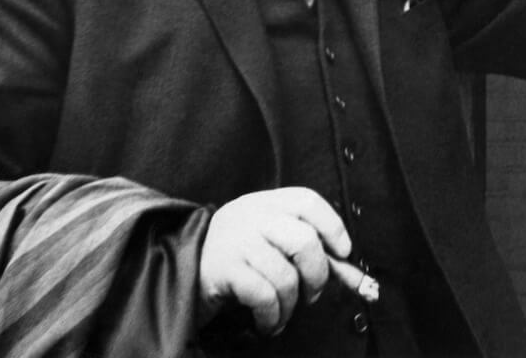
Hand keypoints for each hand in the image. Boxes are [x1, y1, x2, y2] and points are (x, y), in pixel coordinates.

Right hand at [198, 187, 351, 335]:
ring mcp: (238, 241)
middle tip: (312, 294)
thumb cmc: (235, 256)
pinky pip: (264, 296)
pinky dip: (272, 316)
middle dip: (317, 275)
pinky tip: (268, 322)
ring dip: (291, 305)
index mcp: (266, 203)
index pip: (308, 201)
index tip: (343, 252)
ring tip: (284, 314)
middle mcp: (253, 216)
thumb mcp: (266, 238)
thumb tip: (350, 272)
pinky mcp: (224, 270)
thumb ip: (303, 247)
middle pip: (305, 241)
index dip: (332, 226)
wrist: (174, 270)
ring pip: (286, 276)